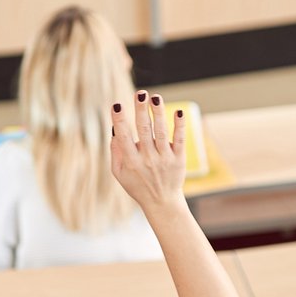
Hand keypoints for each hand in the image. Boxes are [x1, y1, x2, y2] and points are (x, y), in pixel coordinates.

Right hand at [109, 91, 187, 216]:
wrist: (162, 203)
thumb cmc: (137, 185)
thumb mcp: (119, 173)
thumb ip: (115, 152)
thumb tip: (115, 128)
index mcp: (131, 162)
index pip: (124, 137)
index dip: (120, 121)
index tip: (117, 105)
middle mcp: (148, 159)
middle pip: (144, 130)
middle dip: (141, 110)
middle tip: (140, 93)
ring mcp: (165, 159)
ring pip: (161, 132)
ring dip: (158, 113)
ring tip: (155, 97)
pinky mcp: (179, 159)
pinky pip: (180, 139)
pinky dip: (180, 126)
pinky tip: (179, 111)